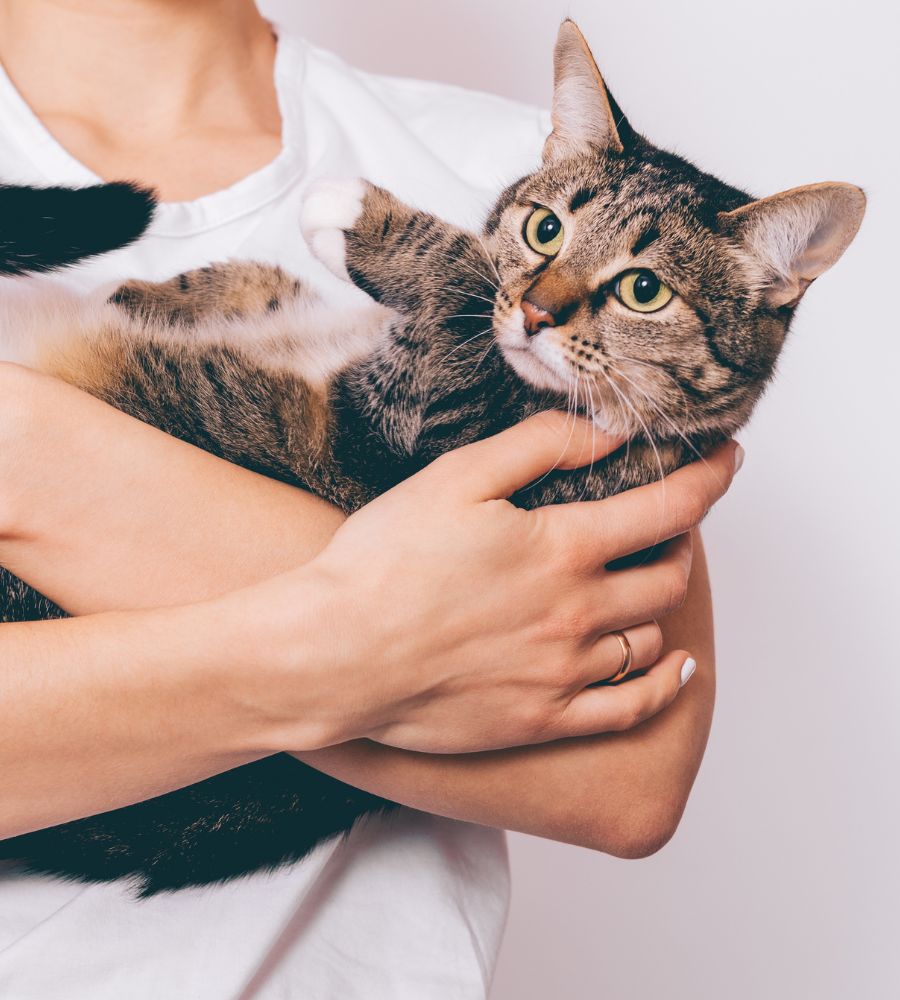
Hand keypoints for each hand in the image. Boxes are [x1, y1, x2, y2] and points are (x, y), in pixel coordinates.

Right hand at [231, 412, 740, 753]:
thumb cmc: (386, 561)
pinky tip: (674, 665)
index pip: (669, 509)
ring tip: (649, 581)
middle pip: (667, 575)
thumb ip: (540, 447)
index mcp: (563, 549)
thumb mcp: (457, 477)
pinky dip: (665, 683)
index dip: (709, 478)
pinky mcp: (542, 719)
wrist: (335, 654)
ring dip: (660, 602)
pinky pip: (630, 707)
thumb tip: (604, 435)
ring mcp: (564, 674)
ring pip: (649, 637)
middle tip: (671, 523)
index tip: (727, 460)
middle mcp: (579, 614)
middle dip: (681, 541)